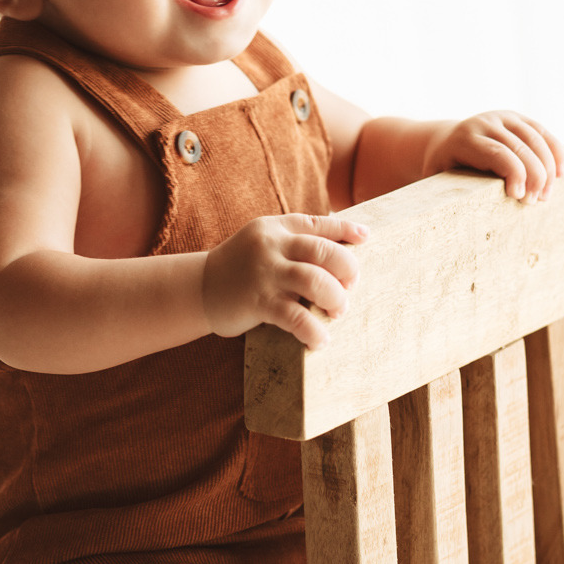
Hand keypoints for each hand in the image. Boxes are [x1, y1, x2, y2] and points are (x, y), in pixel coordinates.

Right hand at [202, 212, 368, 349]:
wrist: (197, 289)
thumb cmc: (239, 269)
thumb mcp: (262, 243)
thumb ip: (293, 242)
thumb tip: (340, 246)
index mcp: (275, 228)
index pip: (318, 223)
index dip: (346, 230)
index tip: (366, 238)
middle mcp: (271, 246)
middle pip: (324, 251)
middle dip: (347, 270)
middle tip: (349, 288)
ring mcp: (264, 274)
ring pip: (314, 280)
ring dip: (335, 298)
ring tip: (338, 312)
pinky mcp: (258, 302)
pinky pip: (296, 317)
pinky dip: (314, 331)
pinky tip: (320, 341)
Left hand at [421, 112, 563, 201]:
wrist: (444, 142)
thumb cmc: (444, 172)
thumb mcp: (438, 182)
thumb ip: (449, 195)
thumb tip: (457, 222)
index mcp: (464, 139)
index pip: (496, 153)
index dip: (514, 174)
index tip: (520, 197)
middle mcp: (484, 122)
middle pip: (520, 148)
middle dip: (534, 176)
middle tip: (535, 202)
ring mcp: (503, 117)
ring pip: (536, 140)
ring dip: (547, 169)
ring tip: (545, 196)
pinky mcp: (517, 118)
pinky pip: (543, 133)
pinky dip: (555, 153)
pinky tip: (561, 174)